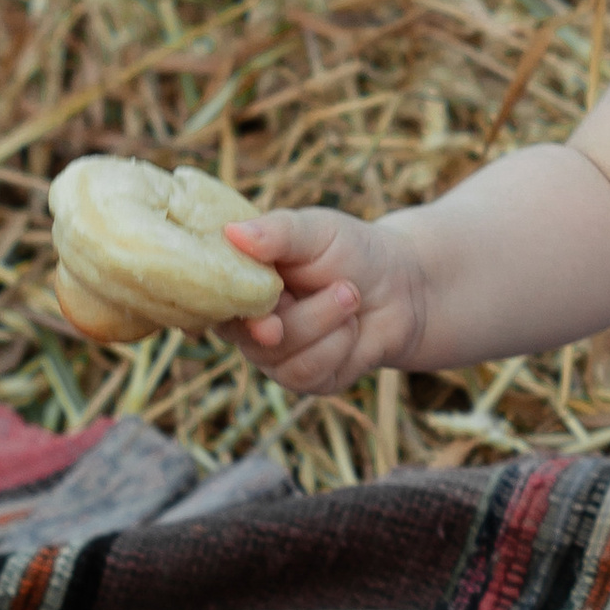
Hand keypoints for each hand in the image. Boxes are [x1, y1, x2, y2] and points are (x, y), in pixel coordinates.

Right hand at [219, 208, 428, 394]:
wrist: (402, 288)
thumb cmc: (350, 252)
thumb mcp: (317, 231)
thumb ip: (278, 232)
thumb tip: (233, 232)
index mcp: (237, 282)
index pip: (207, 297)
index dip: (223, 299)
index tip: (257, 294)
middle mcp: (246, 322)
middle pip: (243, 331)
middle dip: (291, 313)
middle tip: (341, 289)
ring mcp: (273, 354)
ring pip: (276, 354)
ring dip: (325, 321)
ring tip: (351, 294)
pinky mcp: (304, 378)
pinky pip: (305, 373)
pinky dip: (338, 346)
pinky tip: (353, 326)